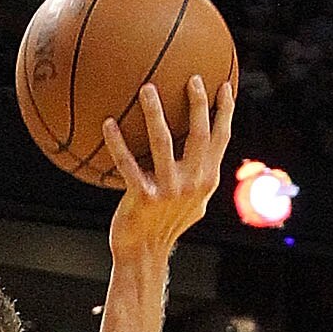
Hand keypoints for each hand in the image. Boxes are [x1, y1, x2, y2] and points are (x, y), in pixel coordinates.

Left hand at [103, 75, 234, 268]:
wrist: (144, 253)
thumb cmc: (164, 225)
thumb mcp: (191, 202)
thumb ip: (198, 176)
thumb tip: (202, 150)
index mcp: (206, 180)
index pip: (221, 139)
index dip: (224, 111)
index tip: (224, 85)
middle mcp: (192, 183)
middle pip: (199, 134)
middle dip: (198, 103)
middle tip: (191, 78)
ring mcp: (168, 190)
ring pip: (163, 142)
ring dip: (155, 112)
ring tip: (147, 88)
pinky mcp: (143, 197)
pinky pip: (128, 164)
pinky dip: (117, 142)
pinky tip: (108, 123)